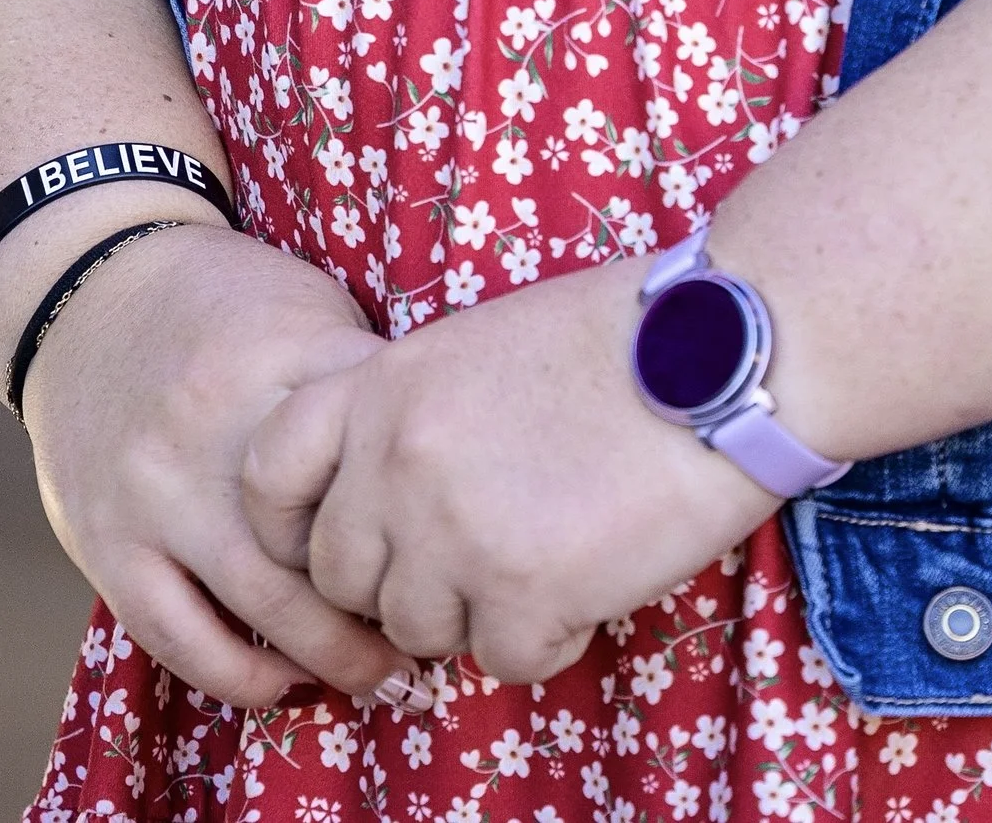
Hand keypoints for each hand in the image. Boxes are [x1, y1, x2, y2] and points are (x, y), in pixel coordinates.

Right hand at [21, 220, 416, 708]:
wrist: (89, 294)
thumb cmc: (223, 303)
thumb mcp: (305, 304)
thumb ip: (356, 376)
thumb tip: (434, 453)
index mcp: (282, 358)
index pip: (374, 443)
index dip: (425, 497)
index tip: (463, 535)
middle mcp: (218, 430)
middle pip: (325, 536)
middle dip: (391, 599)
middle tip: (440, 630)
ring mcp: (158, 495)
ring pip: (258, 600)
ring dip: (329, 655)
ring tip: (382, 680)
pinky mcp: (109, 546)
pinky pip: (177, 636)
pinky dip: (239, 674)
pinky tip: (286, 685)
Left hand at [241, 258, 760, 684]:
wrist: (723, 347)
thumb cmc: (624, 333)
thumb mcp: (486, 343)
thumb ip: (421, 413)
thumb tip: (396, 491)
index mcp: (386, 387)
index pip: (268, 473)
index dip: (287, 525)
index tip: (331, 545)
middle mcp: (398, 462)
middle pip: (345, 577)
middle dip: (404, 580)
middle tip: (481, 553)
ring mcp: (454, 533)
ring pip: (420, 630)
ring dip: (479, 611)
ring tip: (552, 550)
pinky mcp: (522, 592)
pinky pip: (505, 659)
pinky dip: (551, 635)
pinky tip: (594, 577)